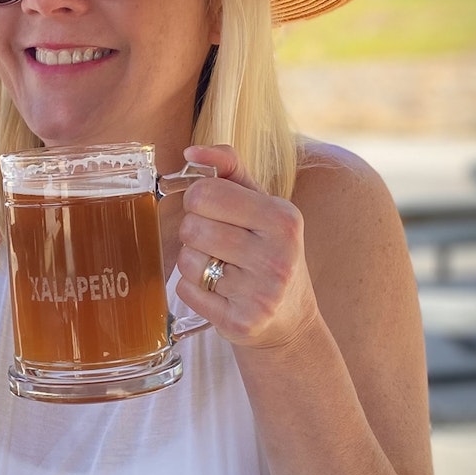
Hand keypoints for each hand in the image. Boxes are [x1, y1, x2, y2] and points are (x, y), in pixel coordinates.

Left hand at [174, 144, 317, 349]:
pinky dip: (193, 289)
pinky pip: (185, 291)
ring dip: (194, 262)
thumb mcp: (263, 204)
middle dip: (194, 231)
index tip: (213, 210)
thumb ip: (230, 169)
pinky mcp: (240, 322)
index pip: (205, 192)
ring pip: (187, 260)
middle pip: (192, 226)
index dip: (199, 199)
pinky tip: (218, 291)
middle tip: (216, 242)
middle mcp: (277, 256)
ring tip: (220, 267)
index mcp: (283, 218)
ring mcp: (261, 293)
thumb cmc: (269, 250)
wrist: (290, 318)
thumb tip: (191, 151)